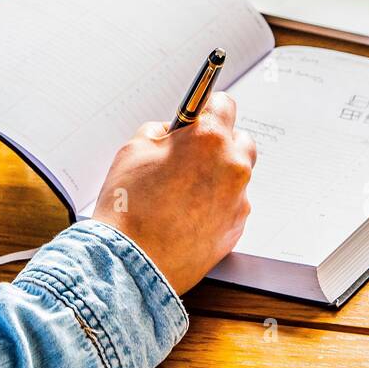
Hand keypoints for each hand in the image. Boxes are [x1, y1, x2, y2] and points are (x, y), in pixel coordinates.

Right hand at [91, 92, 255, 294]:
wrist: (130, 262)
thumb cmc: (129, 207)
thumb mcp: (134, 149)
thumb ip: (162, 132)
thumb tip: (174, 133)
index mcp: (209, 140)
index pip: (224, 104)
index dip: (207, 109)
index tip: (200, 115)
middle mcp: (232, 167)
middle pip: (239, 140)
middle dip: (218, 144)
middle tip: (189, 156)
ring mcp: (238, 201)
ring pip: (235, 177)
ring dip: (217, 177)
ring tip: (182, 193)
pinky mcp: (236, 230)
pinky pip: (232, 206)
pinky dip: (215, 207)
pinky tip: (186, 216)